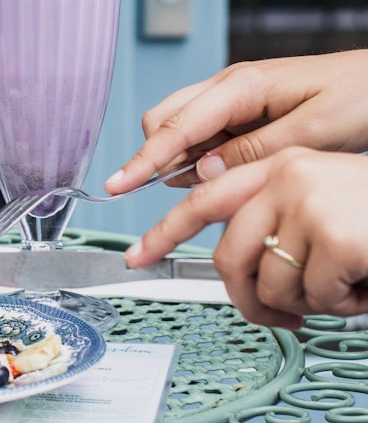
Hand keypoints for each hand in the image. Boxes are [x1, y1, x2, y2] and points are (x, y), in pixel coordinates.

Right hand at [106, 50, 367, 193]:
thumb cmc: (363, 97)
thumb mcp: (313, 131)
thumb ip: (252, 151)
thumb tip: (201, 172)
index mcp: (242, 86)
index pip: (176, 126)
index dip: (143, 159)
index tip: (117, 184)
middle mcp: (230, 87)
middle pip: (165, 121)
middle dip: (157, 157)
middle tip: (169, 193)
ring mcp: (235, 97)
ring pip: (182, 130)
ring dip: (183, 161)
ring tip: (211, 188)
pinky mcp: (245, 110)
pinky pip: (207, 135)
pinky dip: (204, 158)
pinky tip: (224, 174)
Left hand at [125, 148, 367, 327]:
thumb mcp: (321, 204)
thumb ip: (273, 220)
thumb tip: (238, 269)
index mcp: (277, 167)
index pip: (202, 200)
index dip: (164, 232)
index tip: (137, 256)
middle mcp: (285, 175)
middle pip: (228, 257)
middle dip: (248, 299)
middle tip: (279, 316)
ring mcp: (309, 201)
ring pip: (272, 283)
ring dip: (311, 302)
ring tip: (347, 280)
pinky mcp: (336, 234)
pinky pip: (316, 298)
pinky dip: (345, 305)